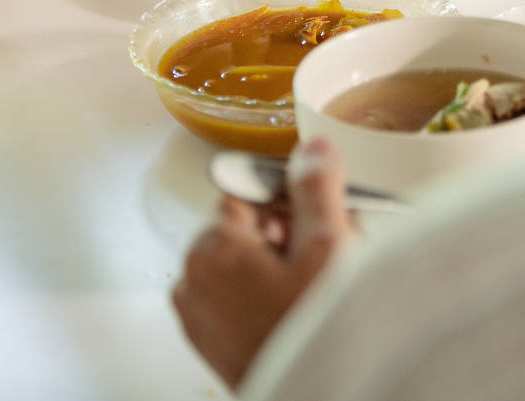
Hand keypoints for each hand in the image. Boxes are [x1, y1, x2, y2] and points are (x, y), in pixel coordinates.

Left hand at [173, 139, 355, 388]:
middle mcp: (193, 280)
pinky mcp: (210, 343)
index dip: (288, 199)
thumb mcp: (328, 247)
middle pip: (244, 229)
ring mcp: (198, 316)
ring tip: (319, 287)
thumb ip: (316, 189)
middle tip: (330, 252)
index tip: (319, 213)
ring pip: (242, 264)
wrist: (317, 394)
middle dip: (288, 232)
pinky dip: (265, 296)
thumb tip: (313, 148)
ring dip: (280, 265)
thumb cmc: (317, 333)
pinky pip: (236, 298)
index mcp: (212, 249)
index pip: (247, 193)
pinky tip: (301, 310)